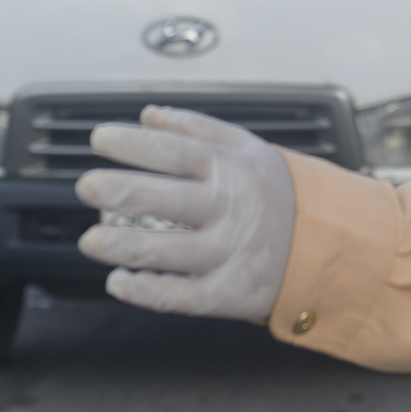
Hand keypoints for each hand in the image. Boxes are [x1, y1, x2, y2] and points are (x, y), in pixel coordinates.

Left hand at [75, 106, 294, 320]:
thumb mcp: (247, 148)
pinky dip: (148, 292)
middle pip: (169, 200)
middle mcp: (229, 210)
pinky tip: (119, 282)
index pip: (176, 152)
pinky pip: (183, 296)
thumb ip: (196, 128)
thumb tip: (149, 115)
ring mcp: (229, 253)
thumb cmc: (274, 192)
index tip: (99, 139)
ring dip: (126, 246)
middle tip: (87, 187)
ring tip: (91, 241)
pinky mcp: (228, 292)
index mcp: (229, 170)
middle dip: (123, 191)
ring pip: (171, 252)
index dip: (135, 145)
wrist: (324, 244)